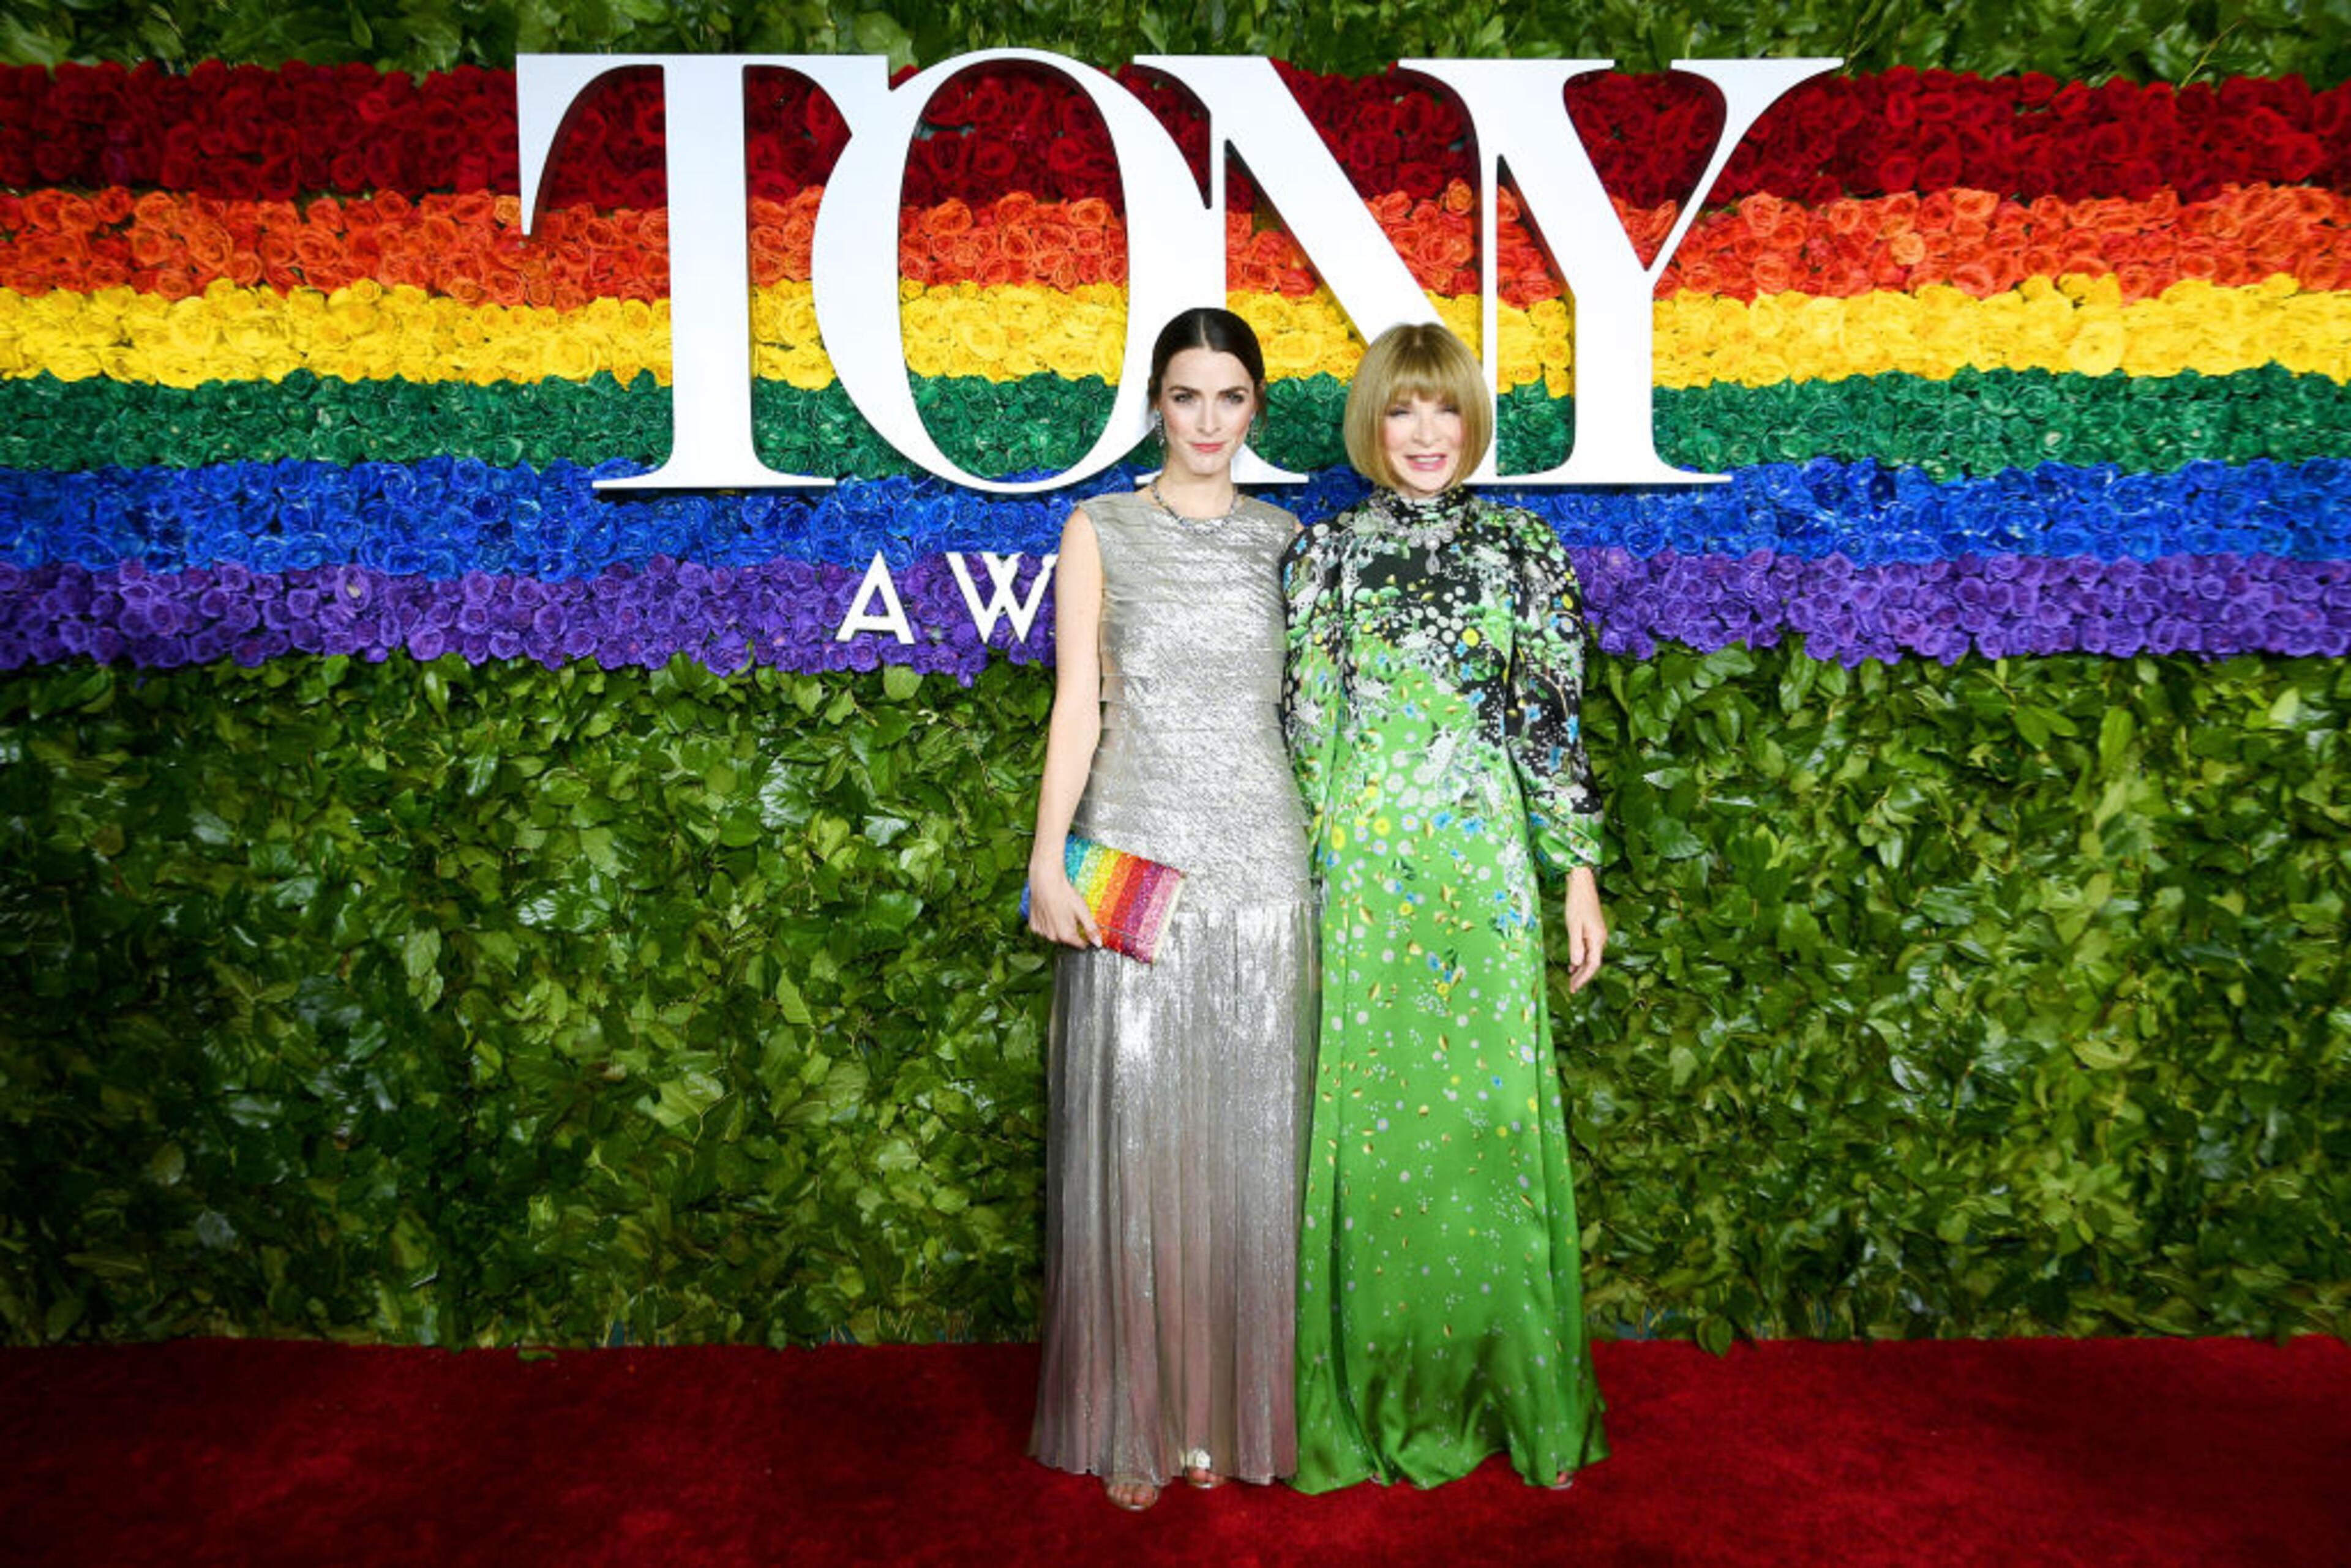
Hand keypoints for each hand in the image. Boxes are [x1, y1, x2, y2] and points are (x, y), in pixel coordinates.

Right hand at [1027, 856, 1101, 948]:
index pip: (1079, 944)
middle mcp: (1052, 936)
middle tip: (1072, 914)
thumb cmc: (1064, 893)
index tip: (1084, 926)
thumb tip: (1098, 943)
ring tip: (1060, 911)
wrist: (1045, 881)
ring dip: (1059, 927)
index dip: (1084, 937)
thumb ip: (1091, 929)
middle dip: (1071, 930)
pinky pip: (1044, 929)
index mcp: (1066, 935)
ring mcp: (1041, 931)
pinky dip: (1048, 923)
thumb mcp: (1082, 910)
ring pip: (1054, 935)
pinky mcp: (1033, 926)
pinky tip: (1051, 912)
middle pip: (1067, 939)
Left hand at [1562, 866, 1606, 992]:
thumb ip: (1575, 946)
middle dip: (1582, 976)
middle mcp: (1601, 938)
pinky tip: (1573, 964)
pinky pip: (1589, 948)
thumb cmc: (1576, 903)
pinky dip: (1581, 958)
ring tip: (1571, 979)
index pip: (1593, 965)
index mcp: (1597, 938)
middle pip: (1593, 963)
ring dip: (1581, 969)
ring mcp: (1598, 933)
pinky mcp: (1594, 929)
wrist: (1582, 884)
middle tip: (1571, 988)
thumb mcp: (1573, 926)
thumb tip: (1576, 964)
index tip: (1574, 987)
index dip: (1583, 978)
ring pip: (1591, 956)